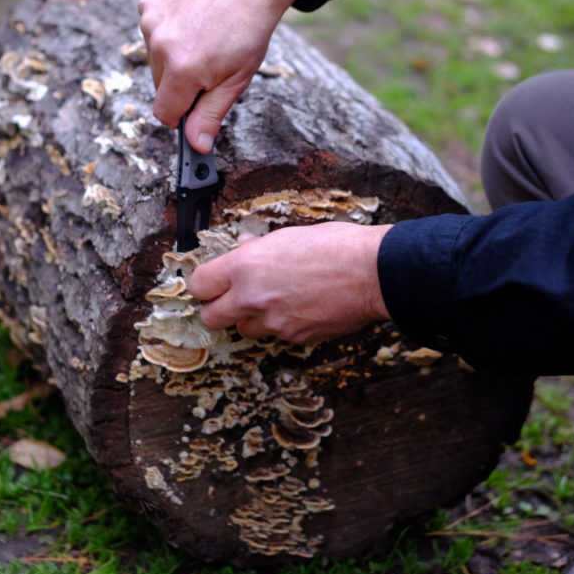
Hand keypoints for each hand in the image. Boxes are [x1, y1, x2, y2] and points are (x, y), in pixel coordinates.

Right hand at [138, 0, 311, 152]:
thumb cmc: (248, 32)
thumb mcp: (236, 82)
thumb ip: (211, 115)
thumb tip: (197, 146)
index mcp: (183, 70)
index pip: (164, 113)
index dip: (182, 115)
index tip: (196, 107)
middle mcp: (160, 46)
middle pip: (160, 88)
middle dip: (181, 85)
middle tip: (209, 66)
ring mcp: (151, 22)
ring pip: (155, 61)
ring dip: (173, 59)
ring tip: (202, 41)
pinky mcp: (148, 5)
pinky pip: (151, 35)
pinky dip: (167, 35)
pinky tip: (191, 24)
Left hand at [188, 223, 392, 344]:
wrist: (374, 273)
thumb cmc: (336, 247)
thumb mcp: (288, 236)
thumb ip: (258, 249)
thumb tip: (243, 248)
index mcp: (246, 266)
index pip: (200, 285)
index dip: (205, 285)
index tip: (212, 283)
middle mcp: (252, 298)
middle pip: (211, 318)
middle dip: (219, 309)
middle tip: (232, 299)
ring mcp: (274, 322)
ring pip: (244, 330)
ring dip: (252, 319)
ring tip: (275, 301)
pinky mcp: (295, 338)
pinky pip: (277, 336)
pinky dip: (282, 326)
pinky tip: (301, 308)